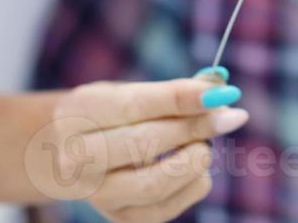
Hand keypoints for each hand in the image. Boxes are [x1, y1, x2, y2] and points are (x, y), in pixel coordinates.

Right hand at [38, 79, 247, 220]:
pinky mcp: (120, 217)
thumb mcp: (131, 92)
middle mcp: (77, 157)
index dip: (180, 98)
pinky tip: (195, 168)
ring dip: (192, 161)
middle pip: (144, 144)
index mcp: (78, 112)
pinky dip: (193, 185)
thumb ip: (173, 91)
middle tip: (227, 117)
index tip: (220, 91)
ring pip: (154, 183)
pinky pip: (166, 208)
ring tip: (203, 146)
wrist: (70, 155)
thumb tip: (220, 87)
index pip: (134, 105)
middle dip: (194, 128)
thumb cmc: (112, 116)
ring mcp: (97, 193)